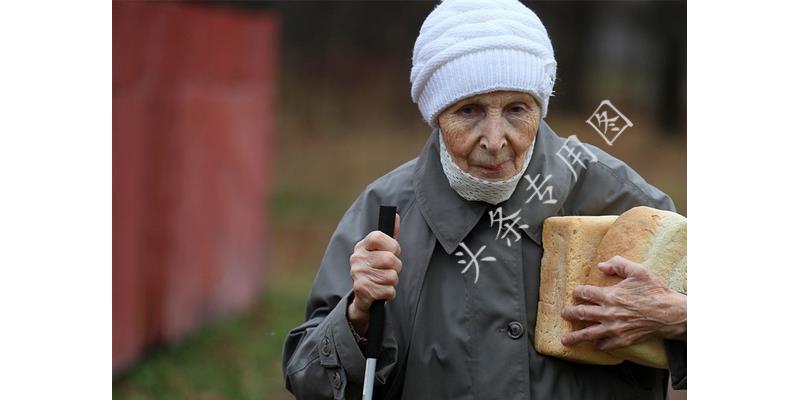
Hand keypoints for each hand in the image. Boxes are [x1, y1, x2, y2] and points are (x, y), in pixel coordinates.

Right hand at [347, 213, 401, 335]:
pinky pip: (389, 291)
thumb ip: (391, 234)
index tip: (393, 252)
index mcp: (362, 245)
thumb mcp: (383, 250)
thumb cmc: (377, 269)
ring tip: (385, 281)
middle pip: (390, 259)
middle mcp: (357, 258)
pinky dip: (390, 293)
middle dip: (396, 267)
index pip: (378, 237)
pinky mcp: (361, 290)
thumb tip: (395, 215)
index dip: (392, 245)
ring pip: (391, 277)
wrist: (363, 296)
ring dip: (393, 281)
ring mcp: (357, 274)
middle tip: (390, 270)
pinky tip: (382, 291)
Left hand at [560, 256, 685, 350]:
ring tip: (564, 340)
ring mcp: (614, 328)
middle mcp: (608, 313)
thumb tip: (601, 266)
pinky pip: (605, 344)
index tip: (575, 293)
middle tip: (563, 314)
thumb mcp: (638, 271)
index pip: (585, 293)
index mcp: (610, 295)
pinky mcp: (623, 339)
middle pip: (582, 314)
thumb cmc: (655, 291)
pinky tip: (593, 345)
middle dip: (570, 314)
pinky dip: (598, 345)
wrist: (671, 314)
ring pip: (588, 334)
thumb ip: (618, 265)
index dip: (578, 292)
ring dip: (575, 337)